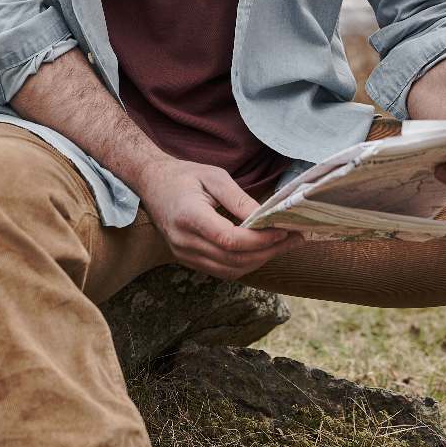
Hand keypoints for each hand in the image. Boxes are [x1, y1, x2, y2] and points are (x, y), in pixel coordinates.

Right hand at [136, 156, 303, 279]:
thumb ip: (239, 199)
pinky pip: (221, 271)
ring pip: (230, 270)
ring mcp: (184, 254)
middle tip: (292, 239)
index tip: (283, 230)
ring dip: (259, 261)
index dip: (259, 240)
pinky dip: (244, 264)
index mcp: (189, 217)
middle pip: (233, 259)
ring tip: (281, 245)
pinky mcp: (187, 260)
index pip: (229, 240)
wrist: (152, 184)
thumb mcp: (214, 177)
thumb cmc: (184, 175)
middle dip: (267, 252)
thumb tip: (266, 217)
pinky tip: (260, 251)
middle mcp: (184, 241)